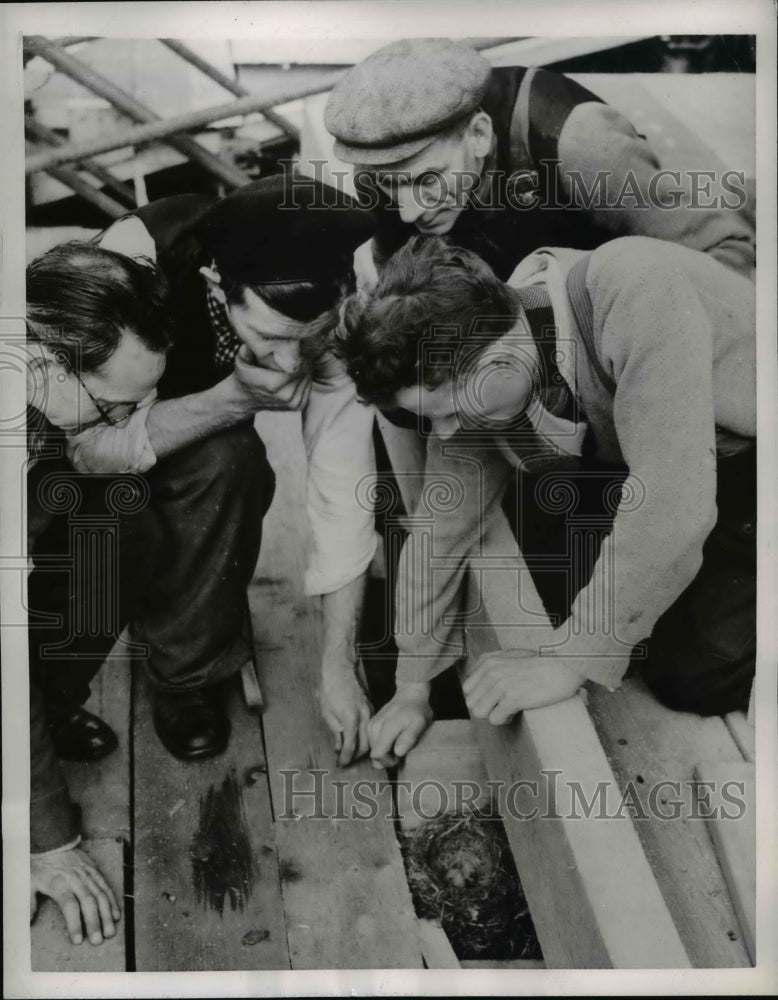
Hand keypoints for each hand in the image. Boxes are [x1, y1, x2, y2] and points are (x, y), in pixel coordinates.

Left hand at [30, 847, 120, 945]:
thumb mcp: (29, 883)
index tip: (78, 940)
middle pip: (88, 902)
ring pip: (100, 895)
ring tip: (110, 931)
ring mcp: (88, 874)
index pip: (70, 906)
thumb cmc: (41, 866)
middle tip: (98, 940)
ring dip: (107, 914)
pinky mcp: (95, 870)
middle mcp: (76, 879)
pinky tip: (115, 914)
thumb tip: (29, 922)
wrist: (55, 842)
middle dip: (95, 922)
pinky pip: (106, 886)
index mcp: (59, 884)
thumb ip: (29, 903)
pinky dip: (112, 901)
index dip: (75, 923)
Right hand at [232, 345, 311, 410]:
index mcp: (273, 384)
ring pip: (307, 379)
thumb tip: (251, 343)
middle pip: (303, 373)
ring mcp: (293, 403)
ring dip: (305, 369)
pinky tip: (298, 371)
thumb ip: (246, 352)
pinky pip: (308, 387)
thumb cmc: (245, 376)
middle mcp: (285, 396)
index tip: (295, 347)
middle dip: (302, 361)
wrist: (245, 399)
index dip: (297, 356)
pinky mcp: (298, 406)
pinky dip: (306, 378)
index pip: (295, 367)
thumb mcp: (242, 362)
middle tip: (299, 351)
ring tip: (298, 360)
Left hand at [319, 664, 372, 766]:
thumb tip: (339, 746)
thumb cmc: (330, 689)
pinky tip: (357, 739)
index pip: (350, 746)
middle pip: (364, 745)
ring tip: (351, 753)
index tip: (341, 765)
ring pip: (370, 737)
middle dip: (355, 756)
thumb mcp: (326, 712)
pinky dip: (365, 736)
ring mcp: (368, 711)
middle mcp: (363, 716)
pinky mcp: (370, 708)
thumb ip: (334, 730)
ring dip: (362, 747)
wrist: (340, 670)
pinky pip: (370, 727)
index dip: (345, 758)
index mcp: (350, 719)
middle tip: (346, 762)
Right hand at [367, 682, 432, 768]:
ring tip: (397, 743)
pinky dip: (381, 745)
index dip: (389, 761)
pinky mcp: (370, 725)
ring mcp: (370, 725)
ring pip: (372, 750)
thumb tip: (398, 752)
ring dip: (384, 752)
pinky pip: (372, 744)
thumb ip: (409, 738)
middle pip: (374, 755)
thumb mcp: (420, 723)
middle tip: (400, 749)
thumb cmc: (417, 710)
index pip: (378, 754)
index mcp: (387, 727)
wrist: (409, 694)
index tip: (400, 756)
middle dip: (387, 758)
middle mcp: (374, 726)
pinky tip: (391, 740)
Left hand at [462, 649, 585, 724]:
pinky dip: (505, 720)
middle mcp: (491, 672)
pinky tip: (516, 713)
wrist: (563, 665)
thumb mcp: (510, 654)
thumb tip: (477, 679)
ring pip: (479, 712)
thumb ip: (491, 664)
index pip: (467, 689)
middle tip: (502, 705)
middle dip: (486, 707)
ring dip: (493, 715)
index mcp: (488, 661)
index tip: (495, 697)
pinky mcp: (513, 699)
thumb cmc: (540, 661)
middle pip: (471, 703)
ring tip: (508, 710)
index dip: (481, 696)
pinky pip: (495, 719)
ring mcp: (501, 685)